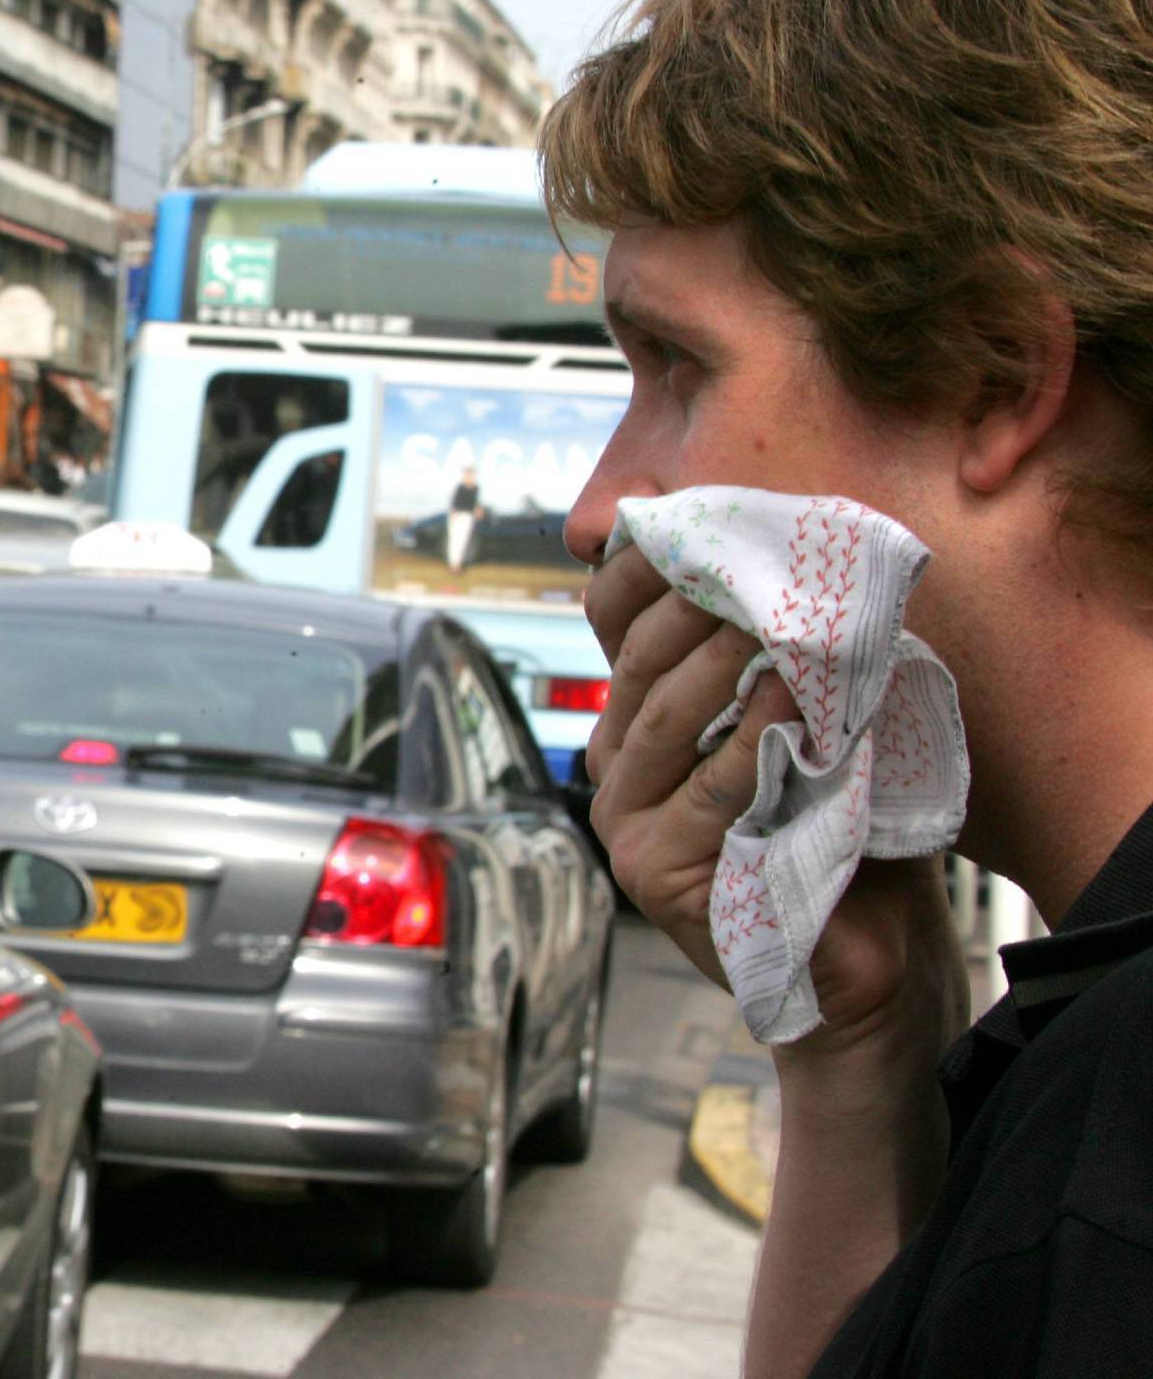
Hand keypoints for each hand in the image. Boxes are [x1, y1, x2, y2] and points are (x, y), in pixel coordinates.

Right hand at [583, 547, 965, 1053]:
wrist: (862, 955)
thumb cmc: (837, 832)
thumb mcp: (802, 727)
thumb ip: (777, 661)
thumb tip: (797, 561)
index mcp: (634, 728)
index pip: (612, 627)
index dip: (642, 569)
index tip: (695, 519)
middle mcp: (614, 772)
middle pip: (639, 665)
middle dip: (695, 607)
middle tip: (756, 564)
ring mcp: (627, 827)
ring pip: (665, 720)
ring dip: (726, 662)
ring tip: (782, 620)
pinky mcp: (656, 875)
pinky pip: (710, 790)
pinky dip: (757, 739)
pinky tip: (797, 700)